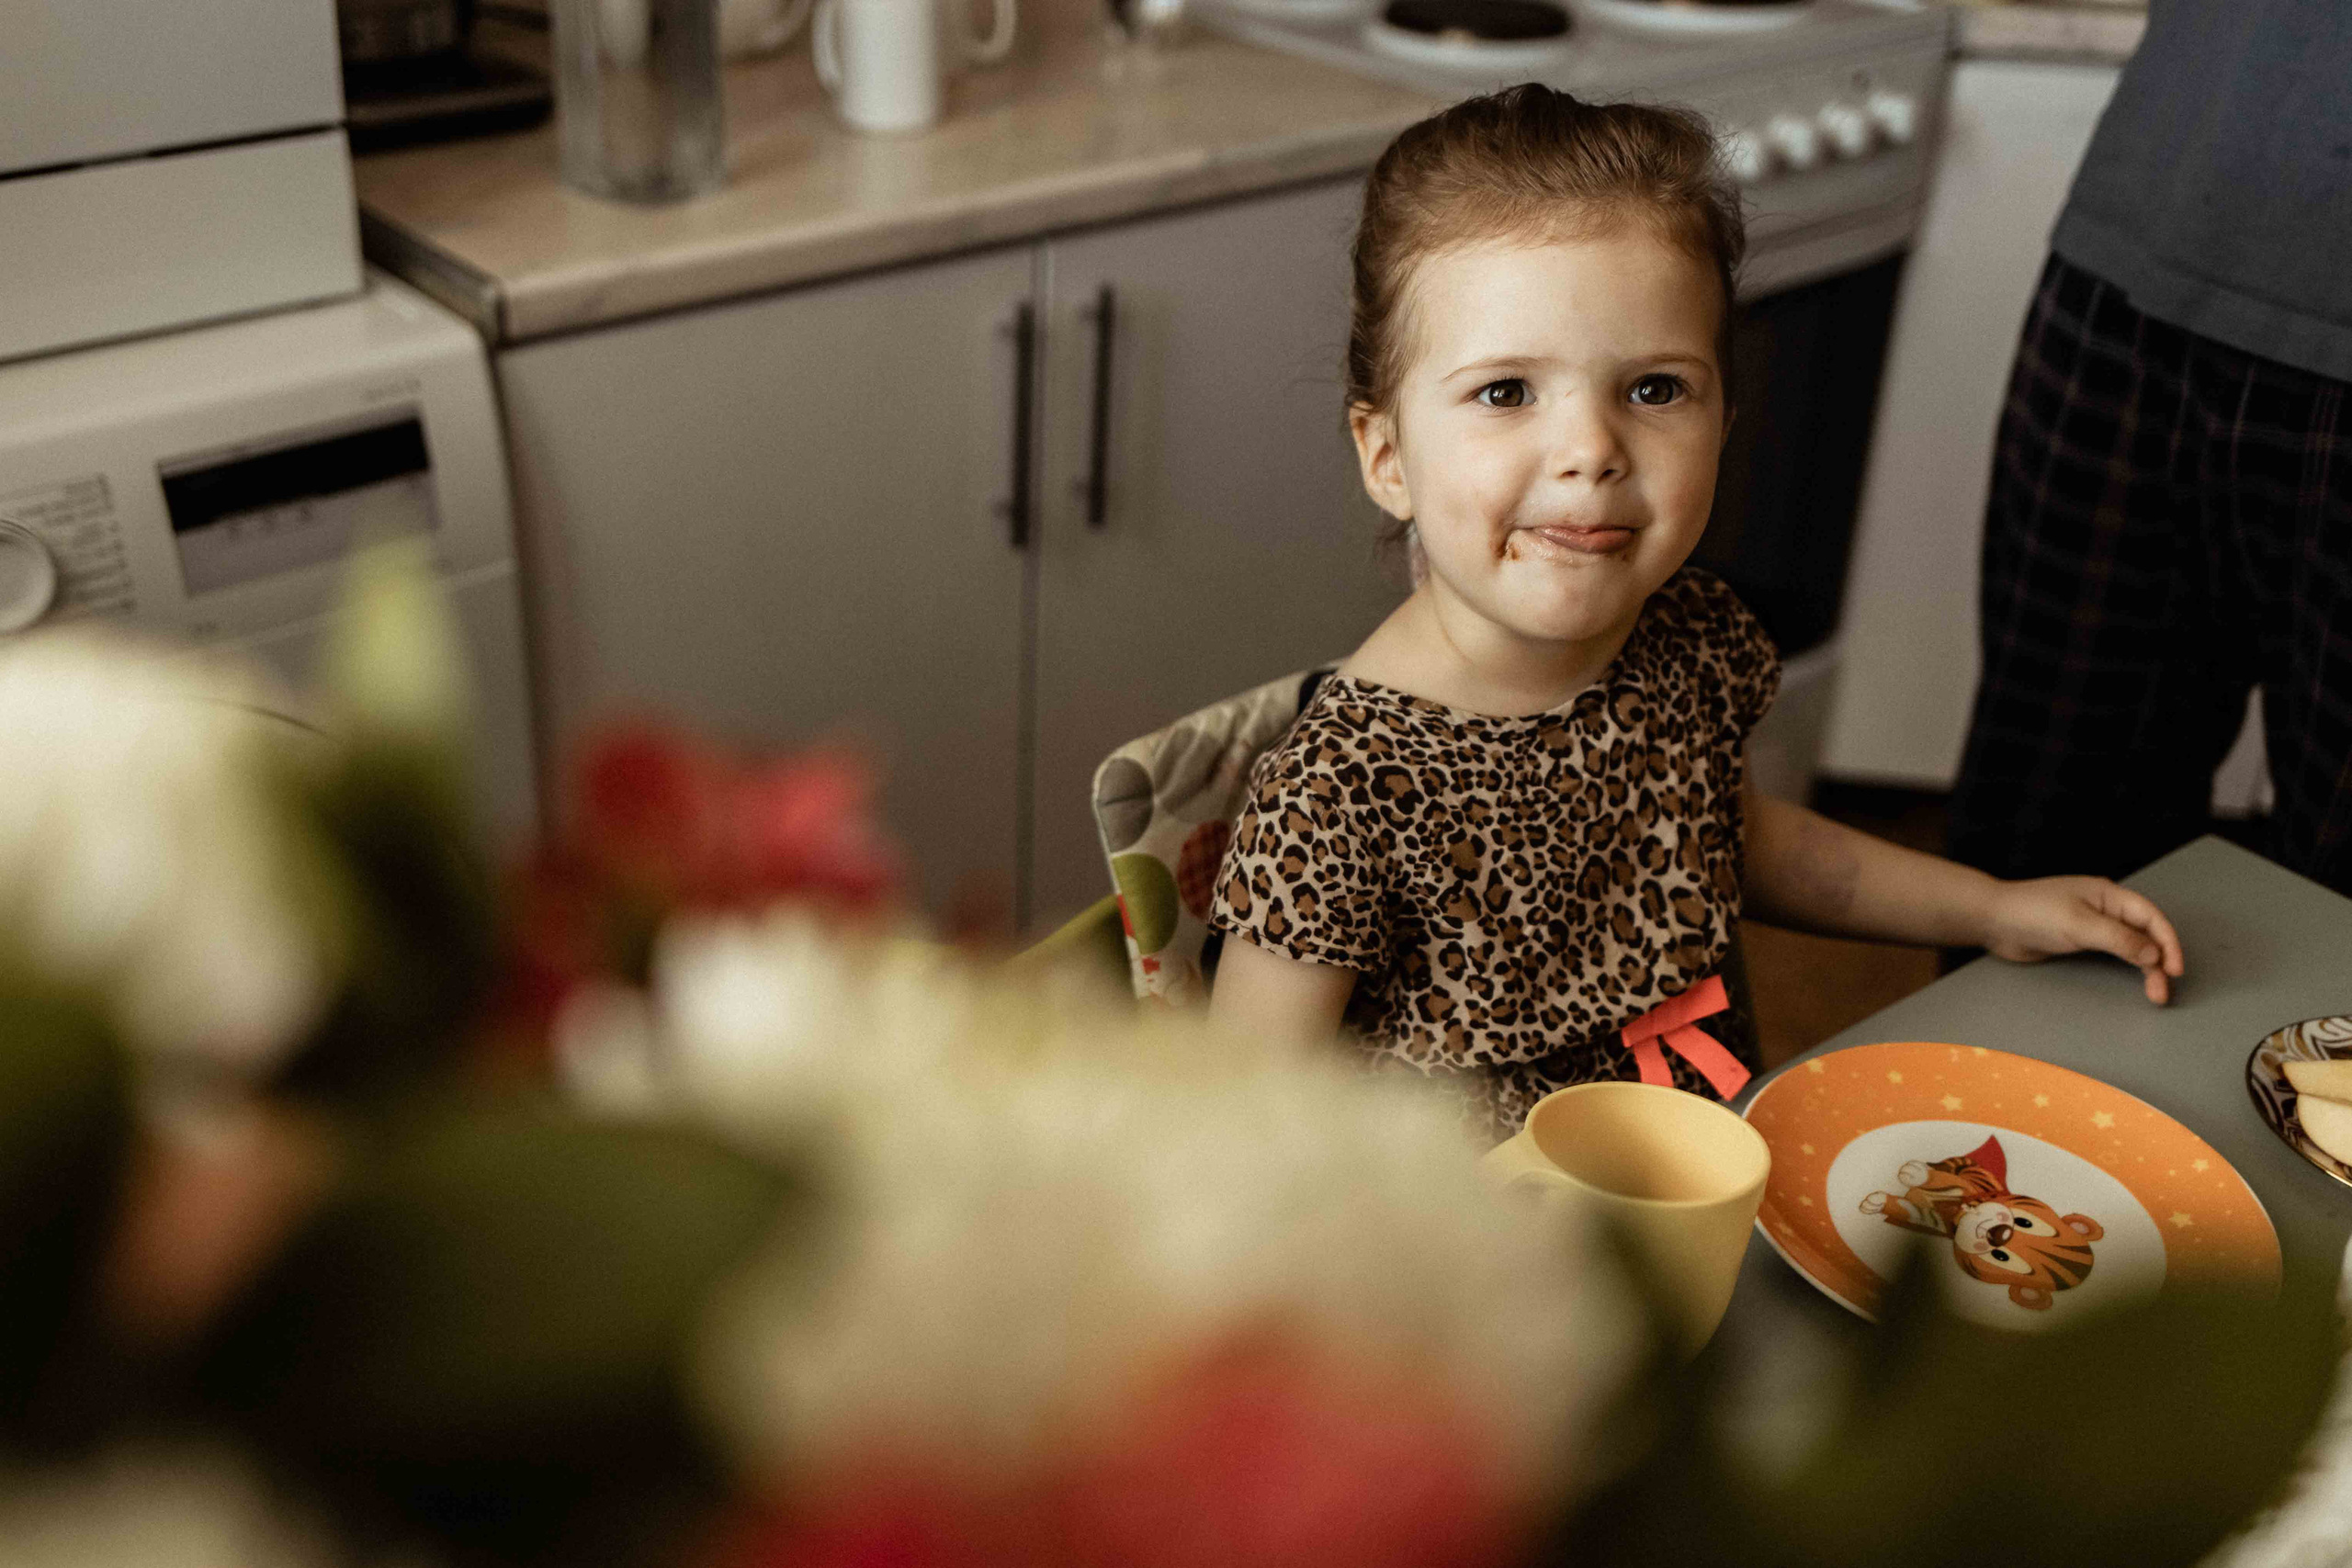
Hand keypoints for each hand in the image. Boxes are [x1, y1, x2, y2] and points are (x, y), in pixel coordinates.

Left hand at [1982, 876, 2185, 1004]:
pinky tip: (2134, 981)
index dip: (2168, 942)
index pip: (2151, 917)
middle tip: (2162, 990)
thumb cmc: (2032, 912)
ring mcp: (2093, 925)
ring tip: (2154, 995)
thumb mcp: (2079, 924)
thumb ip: (2118, 938)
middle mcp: (2105, 908)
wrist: (1993, 921)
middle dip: (2159, 961)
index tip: (2174, 968)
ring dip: (2145, 969)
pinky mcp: (2080, 941)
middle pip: (2145, 934)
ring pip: (2131, 947)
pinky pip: (2113, 954)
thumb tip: (2153, 953)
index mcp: (2109, 895)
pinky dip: (2127, 968)